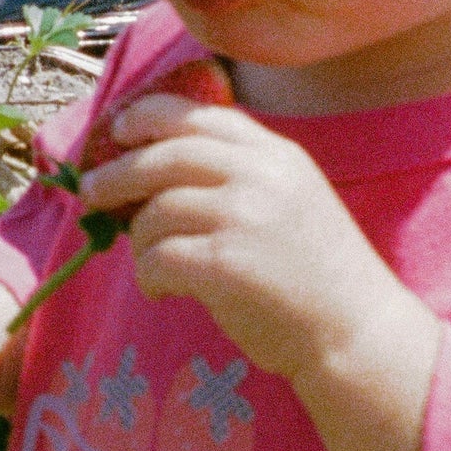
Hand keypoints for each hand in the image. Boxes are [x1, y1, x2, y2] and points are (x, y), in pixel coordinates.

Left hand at [82, 91, 449, 450]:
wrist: (359, 334)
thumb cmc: (323, 280)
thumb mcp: (294, 203)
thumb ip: (245, 178)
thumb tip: (161, 174)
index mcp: (277, 155)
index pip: (197, 116)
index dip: (147, 118)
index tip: (120, 132)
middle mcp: (259, 176)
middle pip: (162, 155)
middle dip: (117, 172)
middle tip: (92, 192)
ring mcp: (241, 218)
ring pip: (154, 212)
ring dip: (138, 240)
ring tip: (148, 264)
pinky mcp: (223, 265)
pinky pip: (156, 258)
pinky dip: (147, 275)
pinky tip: (160, 290)